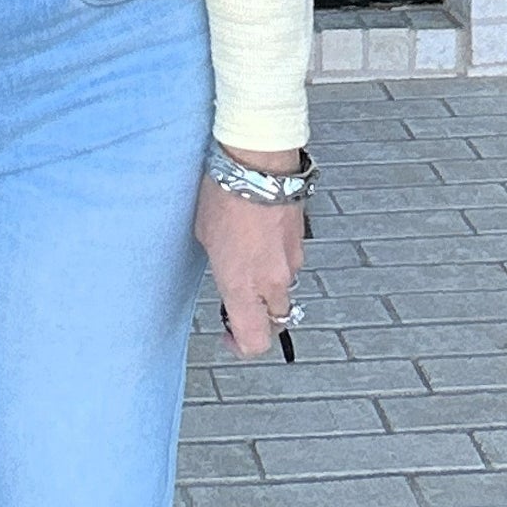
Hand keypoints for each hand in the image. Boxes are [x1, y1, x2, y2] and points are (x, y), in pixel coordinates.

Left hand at [193, 143, 305, 357]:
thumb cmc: (224, 192)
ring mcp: (292, 260)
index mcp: (243, 284)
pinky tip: (260, 234)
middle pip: (275, 321)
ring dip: (268, 283)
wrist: (258, 160)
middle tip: (239, 299)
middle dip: (259, 316)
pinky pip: (289, 261)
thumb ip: (221, 267)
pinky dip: (276, 257)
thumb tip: (228, 274)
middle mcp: (272, 280)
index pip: (254, 341)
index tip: (228, 335)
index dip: (241, 346)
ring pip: (284, 288)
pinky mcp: (301, 240)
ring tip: (246, 254)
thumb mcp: (205, 236)